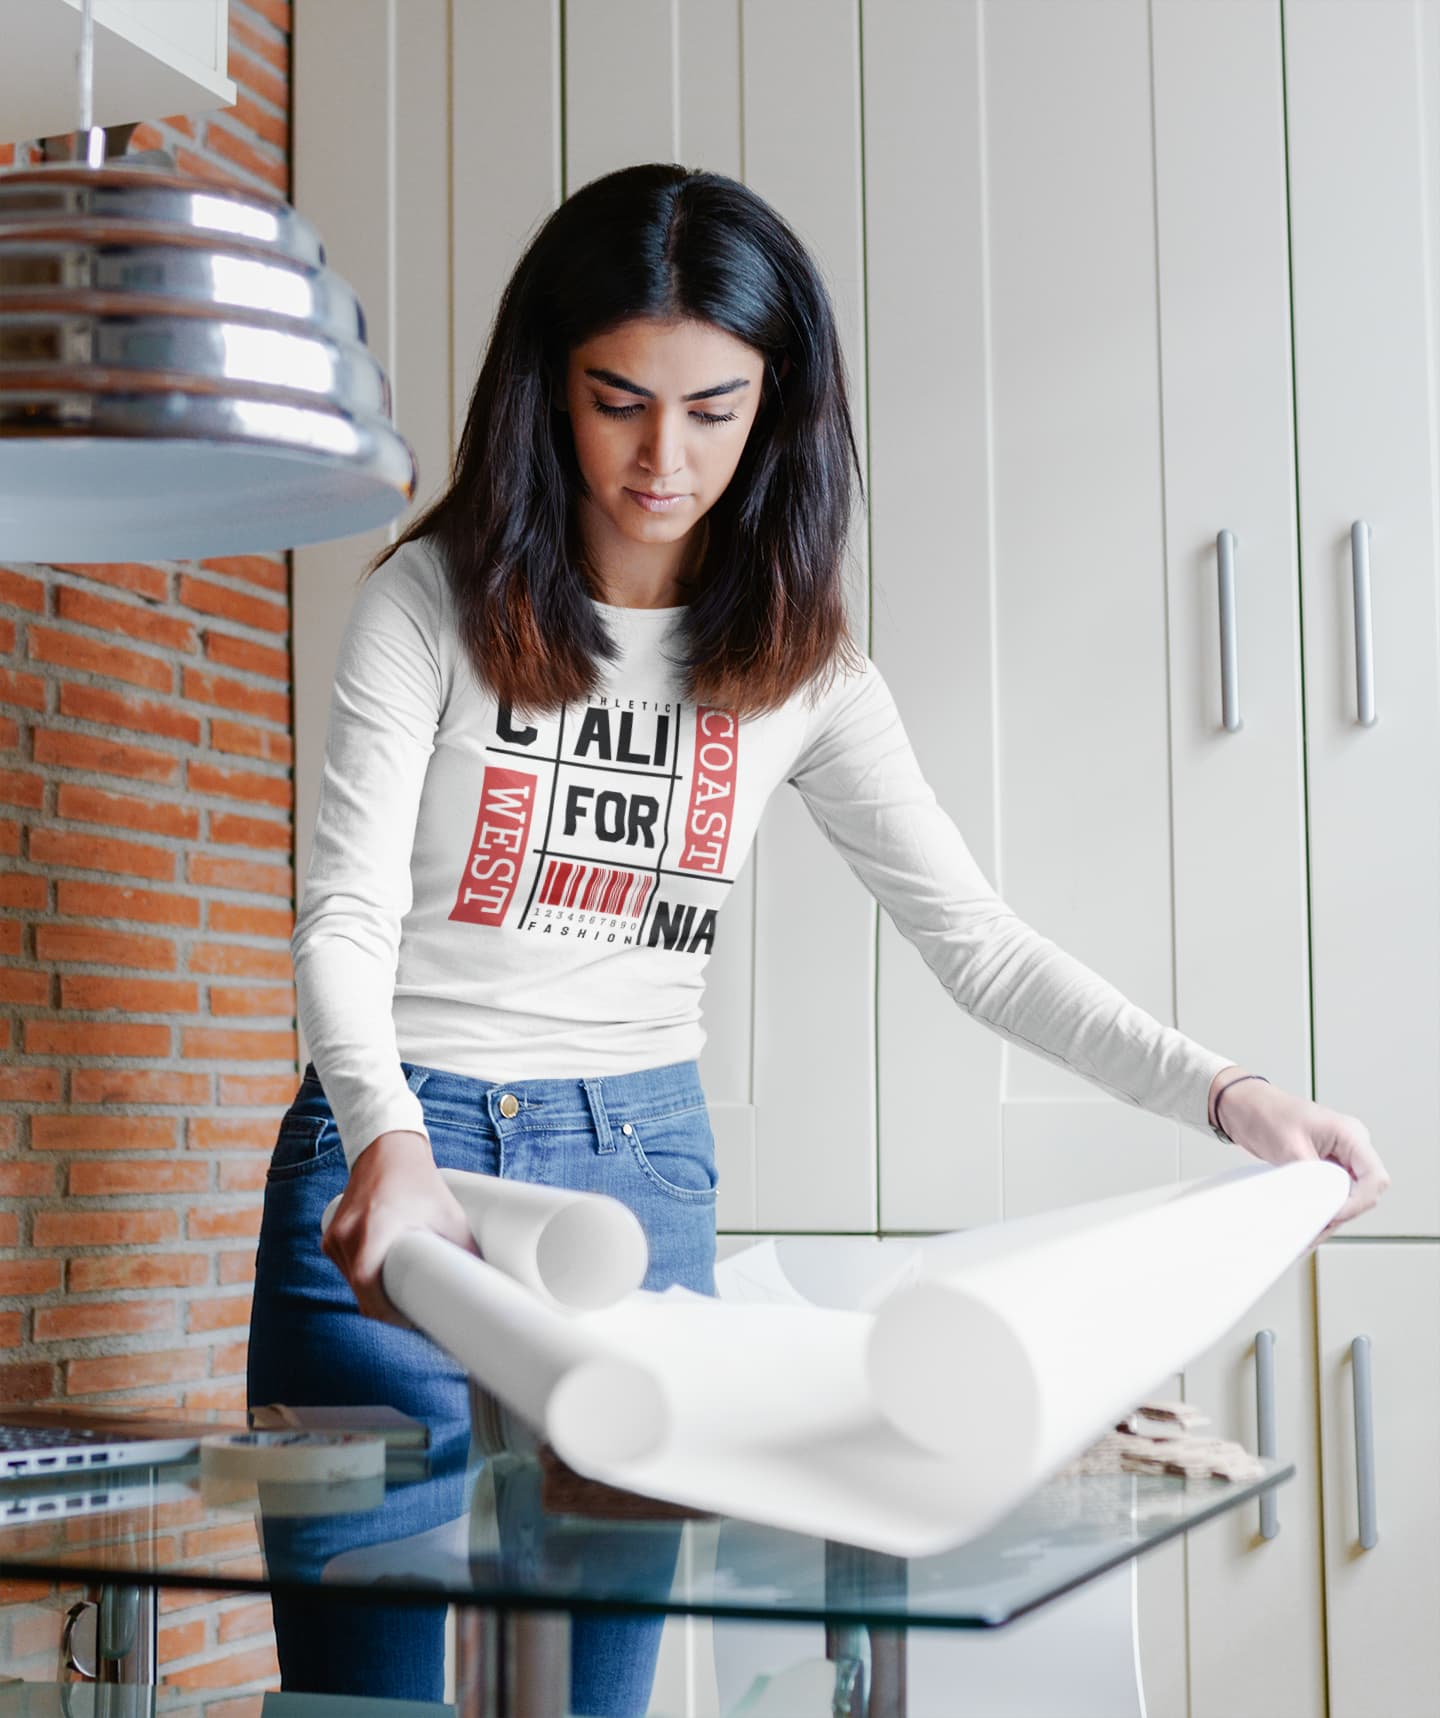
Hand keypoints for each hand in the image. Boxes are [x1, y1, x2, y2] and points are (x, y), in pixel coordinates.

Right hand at [321, 1130, 477, 1323]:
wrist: (386, 1149)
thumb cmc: (418, 1180)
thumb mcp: (447, 1214)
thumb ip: (464, 1249)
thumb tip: (485, 1281)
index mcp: (372, 1234)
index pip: (370, 1296)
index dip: (392, 1316)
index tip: (414, 1321)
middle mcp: (346, 1237)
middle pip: (363, 1294)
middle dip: (388, 1308)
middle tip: (417, 1311)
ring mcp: (334, 1238)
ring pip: (353, 1284)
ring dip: (375, 1293)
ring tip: (402, 1291)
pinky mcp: (331, 1237)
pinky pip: (346, 1270)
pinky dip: (363, 1277)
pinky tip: (383, 1275)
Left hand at [1212, 1074, 1390, 1246]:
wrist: (1245, 1106)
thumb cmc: (1267, 1113)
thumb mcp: (1289, 1146)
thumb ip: (1311, 1176)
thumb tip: (1321, 1206)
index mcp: (1350, 1134)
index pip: (1374, 1177)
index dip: (1358, 1202)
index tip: (1333, 1214)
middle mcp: (1352, 1147)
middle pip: (1366, 1190)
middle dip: (1345, 1211)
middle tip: (1318, 1226)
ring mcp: (1341, 1157)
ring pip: (1351, 1195)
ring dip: (1333, 1212)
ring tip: (1310, 1229)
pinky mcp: (1327, 1166)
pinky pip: (1335, 1192)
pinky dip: (1324, 1206)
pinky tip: (1309, 1218)